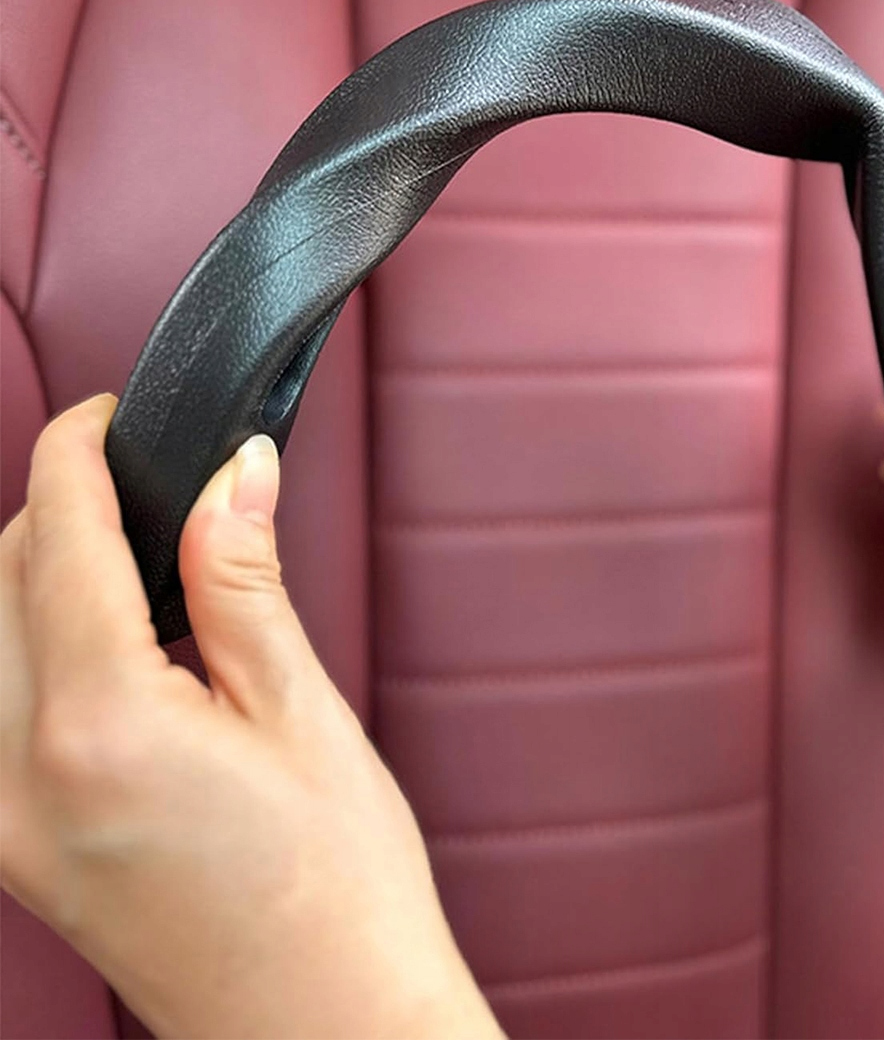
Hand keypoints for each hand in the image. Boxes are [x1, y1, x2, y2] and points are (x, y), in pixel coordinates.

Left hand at [0, 395, 501, 1039]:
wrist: (326, 1027)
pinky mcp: (16, 854)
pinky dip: (31, 646)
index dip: (79, 456)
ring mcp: (2, 828)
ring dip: (34, 576)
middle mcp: (15, 781)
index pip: (57, 544)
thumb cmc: (338, 888)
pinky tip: (110, 642)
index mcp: (99, 729)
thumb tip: (233, 474)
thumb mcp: (301, 710)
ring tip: (128, 554)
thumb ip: (243, 580)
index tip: (109, 416)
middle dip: (52, 509)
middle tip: (139, 479)